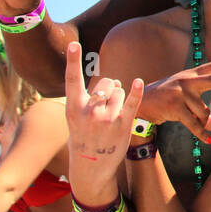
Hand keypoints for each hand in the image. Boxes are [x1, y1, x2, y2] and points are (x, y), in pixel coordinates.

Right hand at [64, 42, 143, 183]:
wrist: (90, 167)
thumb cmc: (84, 138)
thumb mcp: (75, 119)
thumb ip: (87, 99)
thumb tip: (111, 82)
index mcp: (73, 108)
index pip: (72, 80)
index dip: (73, 61)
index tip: (74, 44)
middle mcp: (88, 111)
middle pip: (106, 83)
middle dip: (110, 88)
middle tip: (106, 104)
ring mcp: (106, 118)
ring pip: (120, 92)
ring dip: (120, 98)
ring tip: (112, 115)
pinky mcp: (122, 125)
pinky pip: (132, 103)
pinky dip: (136, 92)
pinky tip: (138, 82)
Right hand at [136, 54, 210, 143]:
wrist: (140, 103)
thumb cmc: (166, 98)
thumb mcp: (184, 95)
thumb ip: (201, 106)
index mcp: (190, 75)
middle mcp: (186, 81)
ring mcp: (180, 93)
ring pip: (203, 112)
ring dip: (203, 122)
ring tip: (198, 124)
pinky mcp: (174, 107)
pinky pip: (193, 123)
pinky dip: (201, 134)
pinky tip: (208, 140)